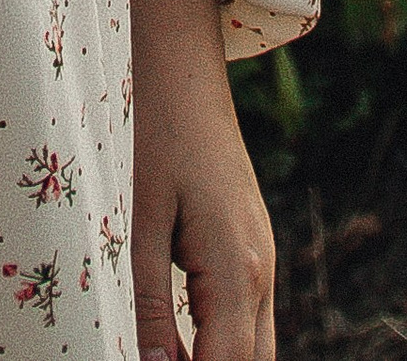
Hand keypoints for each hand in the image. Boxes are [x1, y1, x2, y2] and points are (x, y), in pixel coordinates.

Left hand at [124, 0, 274, 359]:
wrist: (185, 72)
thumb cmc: (157, 139)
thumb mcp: (142, 224)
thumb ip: (151, 306)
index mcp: (236, 270)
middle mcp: (261, 271)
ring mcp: (264, 259)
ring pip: (258, 347)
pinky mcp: (254, 248)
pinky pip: (252, 319)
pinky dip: (229, 346)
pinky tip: (195, 350)